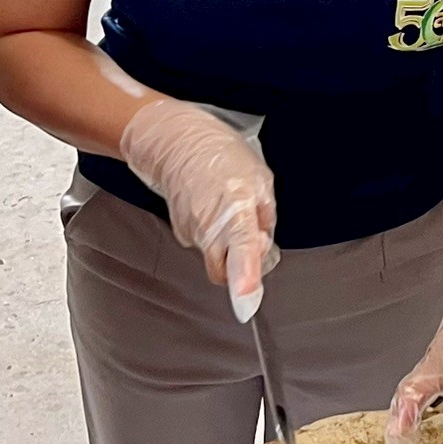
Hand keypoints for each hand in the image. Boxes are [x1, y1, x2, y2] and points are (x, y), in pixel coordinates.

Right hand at [119, 97, 277, 306]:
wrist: (177, 144)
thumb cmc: (222, 157)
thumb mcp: (260, 180)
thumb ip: (265, 216)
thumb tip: (265, 246)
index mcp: (236, 207)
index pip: (241, 247)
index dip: (245, 275)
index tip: (247, 299)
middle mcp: (209, 225)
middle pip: (225, 270)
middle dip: (240, 268)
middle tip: (253, 241)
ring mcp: (192, 231)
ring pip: (215, 257)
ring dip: (228, 248)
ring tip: (232, 214)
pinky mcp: (181, 232)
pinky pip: (204, 244)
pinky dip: (214, 236)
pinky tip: (216, 211)